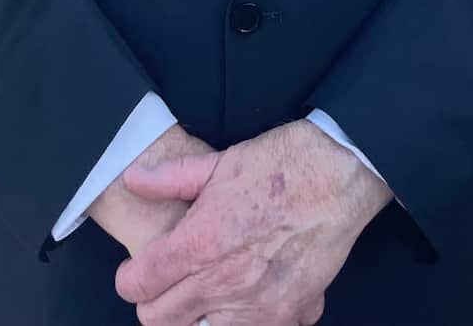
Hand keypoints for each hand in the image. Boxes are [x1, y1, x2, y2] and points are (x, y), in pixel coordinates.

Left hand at [114, 118, 392, 324]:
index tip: (139, 270)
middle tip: (168, 281)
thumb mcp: (221, 161)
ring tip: (206, 291)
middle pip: (159, 319)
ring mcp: (256, 306)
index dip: (131, 278)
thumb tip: (133, 180)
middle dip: (155, 301)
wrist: (341, 175)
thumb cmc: (283, 162)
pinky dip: (239, 322)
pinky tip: (246, 297)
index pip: (139, 285)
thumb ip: (172, 178)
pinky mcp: (287, 316)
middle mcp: (223, 282)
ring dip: (194, 317)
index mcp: (201, 241)